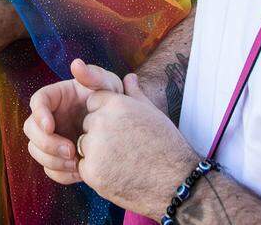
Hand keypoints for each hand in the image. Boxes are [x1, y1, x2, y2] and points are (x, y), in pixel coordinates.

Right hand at [24, 58, 122, 183]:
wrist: (126, 128)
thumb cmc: (115, 99)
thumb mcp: (108, 85)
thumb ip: (94, 75)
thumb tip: (76, 64)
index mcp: (57, 97)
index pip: (37, 101)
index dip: (39, 114)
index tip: (50, 126)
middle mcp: (50, 117)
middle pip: (30, 129)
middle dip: (46, 143)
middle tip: (70, 150)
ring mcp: (53, 139)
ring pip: (36, 151)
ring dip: (52, 160)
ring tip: (77, 162)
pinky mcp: (59, 158)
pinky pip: (50, 169)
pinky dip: (61, 173)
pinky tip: (80, 172)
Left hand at [77, 74, 193, 216]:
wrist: (176, 183)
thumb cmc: (167, 146)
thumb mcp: (153, 113)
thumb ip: (134, 94)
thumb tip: (129, 77)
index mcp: (116, 104)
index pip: (93, 102)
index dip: (106, 115)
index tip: (121, 128)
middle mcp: (102, 122)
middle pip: (87, 124)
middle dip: (100, 133)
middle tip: (125, 147)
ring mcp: (96, 147)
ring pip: (84, 145)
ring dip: (97, 152)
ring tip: (124, 161)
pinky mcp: (92, 172)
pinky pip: (84, 166)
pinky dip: (97, 171)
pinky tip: (119, 174)